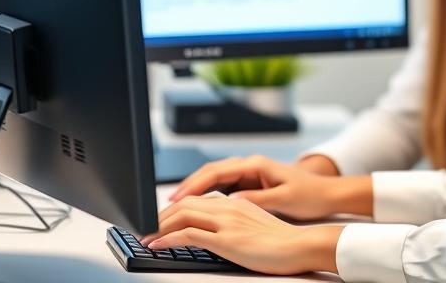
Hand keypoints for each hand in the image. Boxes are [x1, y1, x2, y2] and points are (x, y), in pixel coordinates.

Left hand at [142, 194, 342, 275]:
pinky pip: (188, 235)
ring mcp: (226, 221)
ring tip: (144, 237)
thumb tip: (219, 231)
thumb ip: (236, 222)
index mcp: (236, 202)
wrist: (301, 246)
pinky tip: (157, 245)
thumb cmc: (283, 241)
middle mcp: (228, 207)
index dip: (174, 209)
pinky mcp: (225, 239)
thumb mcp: (255, 226)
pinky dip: (167, 239)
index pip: (197, 200)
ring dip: (158, 227)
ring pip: (182, 216)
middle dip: (160, 216)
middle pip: (185, 204)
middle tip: (145, 228)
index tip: (160, 220)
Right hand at [169, 154, 372, 219]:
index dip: (195, 185)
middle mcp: (250, 165)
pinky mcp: (251, 183)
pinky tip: (197, 208)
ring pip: (214, 179)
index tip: (178, 198)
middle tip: (168, 204)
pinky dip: (208, 195)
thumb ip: (257, 199)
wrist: (328, 193)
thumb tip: (231, 201)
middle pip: (211, 172)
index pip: (217, 171)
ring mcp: (250, 173)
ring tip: (176, 207)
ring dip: (196, 191)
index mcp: (256, 164)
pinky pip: (222, 187)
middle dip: (188, 186)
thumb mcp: (284, 199)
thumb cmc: (310, 194)